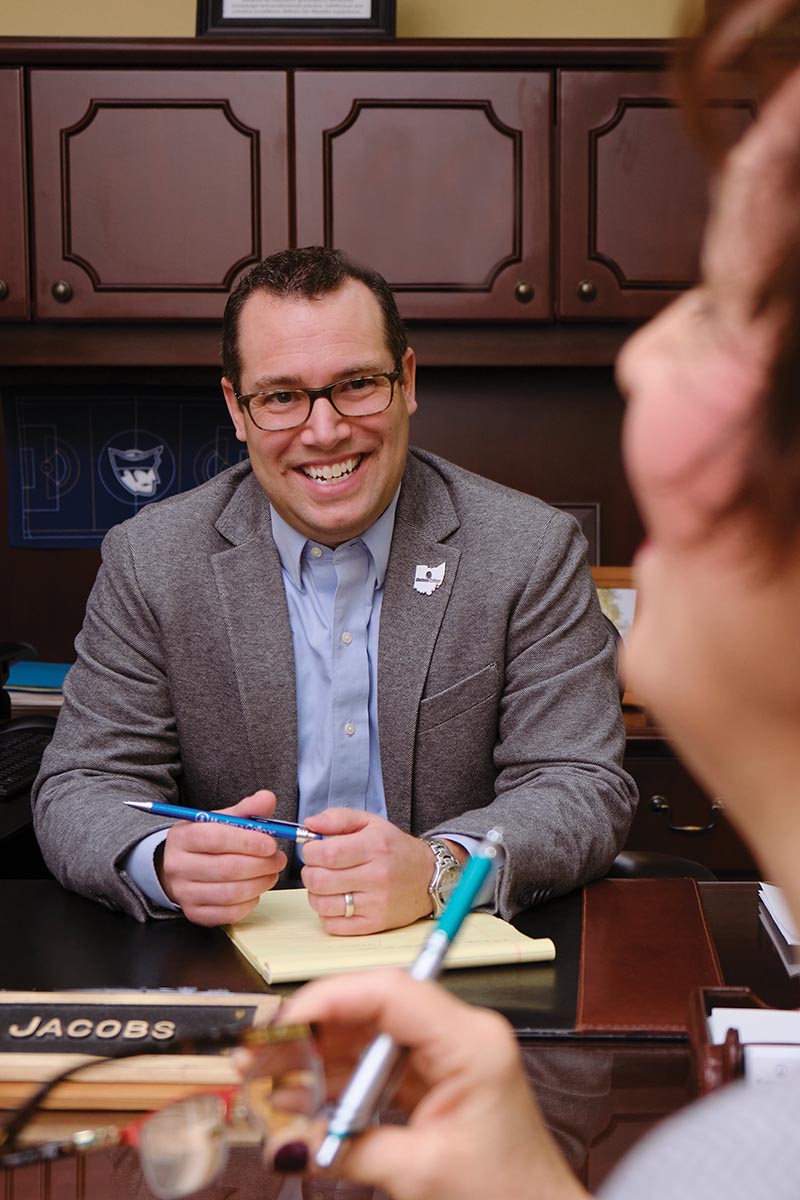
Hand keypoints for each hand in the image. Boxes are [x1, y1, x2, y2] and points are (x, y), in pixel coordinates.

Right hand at [158, 790, 286, 925]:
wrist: (178, 866)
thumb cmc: (205, 841)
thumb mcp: (220, 819)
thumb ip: (245, 809)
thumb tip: (267, 799)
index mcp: (183, 837)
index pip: (216, 839)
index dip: (248, 842)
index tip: (271, 844)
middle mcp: (178, 866)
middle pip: (226, 868)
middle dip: (260, 865)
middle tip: (278, 859)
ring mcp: (184, 893)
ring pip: (230, 893)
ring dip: (260, 884)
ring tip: (271, 873)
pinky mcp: (194, 914)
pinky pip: (228, 914)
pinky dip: (249, 903)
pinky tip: (256, 890)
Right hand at [272, 970, 587, 1199]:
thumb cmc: (509, 1195)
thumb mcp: (422, 1173)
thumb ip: (349, 1148)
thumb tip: (285, 1141)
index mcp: (471, 1041)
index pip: (391, 991)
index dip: (330, 998)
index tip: (283, 1021)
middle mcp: (460, 1034)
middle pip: (372, 1008)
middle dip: (312, 1030)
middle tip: (259, 1052)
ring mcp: (447, 1055)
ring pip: (368, 1035)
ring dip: (317, 1058)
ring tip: (266, 1080)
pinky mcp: (435, 1078)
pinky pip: (376, 1065)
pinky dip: (337, 1082)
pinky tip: (299, 1100)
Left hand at [300, 810, 458, 934]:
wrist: (428, 876)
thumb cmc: (395, 849)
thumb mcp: (370, 823)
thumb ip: (337, 818)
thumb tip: (309, 825)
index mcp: (374, 847)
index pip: (327, 853)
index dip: (310, 852)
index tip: (312, 850)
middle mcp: (377, 876)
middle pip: (320, 880)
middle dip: (310, 872)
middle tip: (317, 867)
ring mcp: (376, 903)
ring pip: (322, 904)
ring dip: (315, 894)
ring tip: (326, 885)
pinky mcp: (375, 924)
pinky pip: (333, 925)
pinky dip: (326, 913)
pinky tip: (336, 901)